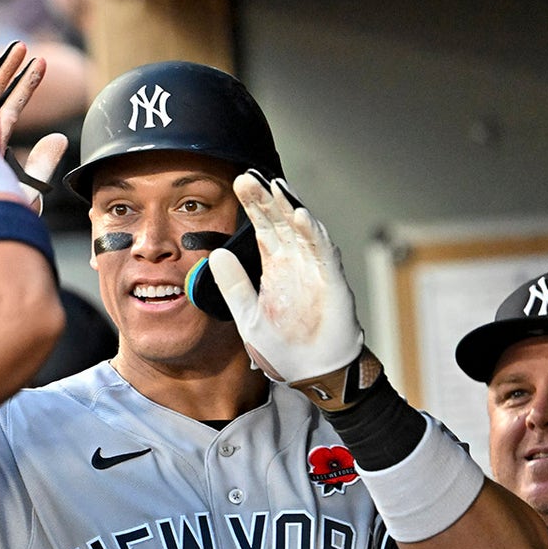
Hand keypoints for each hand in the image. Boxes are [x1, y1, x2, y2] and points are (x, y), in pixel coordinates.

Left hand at [208, 171, 363, 382]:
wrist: (313, 371)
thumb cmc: (284, 345)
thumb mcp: (247, 316)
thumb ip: (233, 285)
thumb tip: (215, 254)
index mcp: (274, 265)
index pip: (262, 227)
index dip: (253, 204)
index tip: (238, 182)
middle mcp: (295, 261)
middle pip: (280, 221)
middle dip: (266, 199)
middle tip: (249, 177)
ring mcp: (315, 269)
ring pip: (303, 230)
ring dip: (291, 208)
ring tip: (276, 186)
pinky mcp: (331, 282)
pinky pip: (323, 253)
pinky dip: (313, 235)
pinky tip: (301, 217)